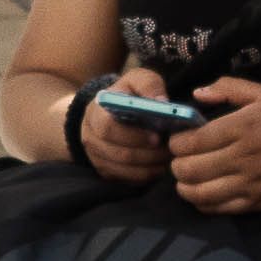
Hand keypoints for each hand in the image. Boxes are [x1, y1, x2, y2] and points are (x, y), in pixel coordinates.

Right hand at [76, 65, 176, 183]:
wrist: (109, 112)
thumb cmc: (127, 94)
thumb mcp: (136, 80)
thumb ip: (149, 85)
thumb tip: (162, 103)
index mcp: (96, 113)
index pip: (108, 128)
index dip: (134, 136)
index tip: (157, 137)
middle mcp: (91, 137)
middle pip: (118, 153)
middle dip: (147, 154)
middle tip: (169, 151)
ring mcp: (96, 157)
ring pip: (124, 169)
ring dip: (150, 166)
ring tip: (167, 158)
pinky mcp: (105, 171)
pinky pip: (126, 180)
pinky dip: (146, 175)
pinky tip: (159, 166)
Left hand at [165, 77, 260, 214]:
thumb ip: (228, 87)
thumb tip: (197, 93)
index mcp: (243, 126)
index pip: (193, 141)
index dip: (176, 142)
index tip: (178, 140)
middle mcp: (244, 156)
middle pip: (190, 169)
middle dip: (175, 165)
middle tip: (179, 159)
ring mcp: (250, 183)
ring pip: (199, 193)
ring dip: (184, 186)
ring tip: (186, 178)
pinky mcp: (256, 202)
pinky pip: (217, 208)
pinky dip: (201, 202)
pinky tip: (203, 191)